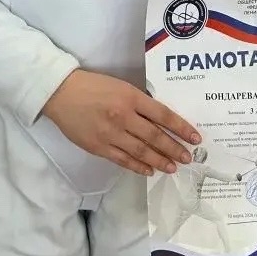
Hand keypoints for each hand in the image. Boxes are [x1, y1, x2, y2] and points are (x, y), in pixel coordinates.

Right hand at [41, 70, 200, 176]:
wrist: (61, 93)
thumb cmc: (92, 86)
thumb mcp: (120, 86)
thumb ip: (139, 102)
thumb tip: (160, 120)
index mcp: (130, 97)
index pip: (163, 115)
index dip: (181, 127)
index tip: (195, 138)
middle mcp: (123, 116)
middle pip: (155, 136)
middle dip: (174, 148)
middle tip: (188, 158)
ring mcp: (110, 134)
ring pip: (141, 151)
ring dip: (160, 160)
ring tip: (172, 167)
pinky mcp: (99, 147)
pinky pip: (123, 160)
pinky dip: (138, 166)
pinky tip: (149, 170)